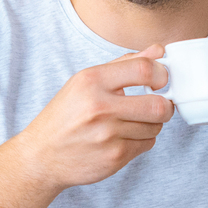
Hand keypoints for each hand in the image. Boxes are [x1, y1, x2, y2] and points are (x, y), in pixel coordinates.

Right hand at [9, 46, 174, 190]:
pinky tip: (122, 138)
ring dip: (151, 124)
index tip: (161, 80)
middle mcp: (99, 107)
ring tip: (131, 123)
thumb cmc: (65, 116)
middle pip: (158, 105)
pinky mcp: (114, 157)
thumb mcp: (86, 82)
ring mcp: (107, 135)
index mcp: (91, 81)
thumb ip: (124, 64)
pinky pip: (147, 145)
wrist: (42, 156)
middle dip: (165, 105)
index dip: (162, 74)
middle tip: (158, 105)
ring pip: (155, 127)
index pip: (144, 69)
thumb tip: (158, 50)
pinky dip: (141, 141)